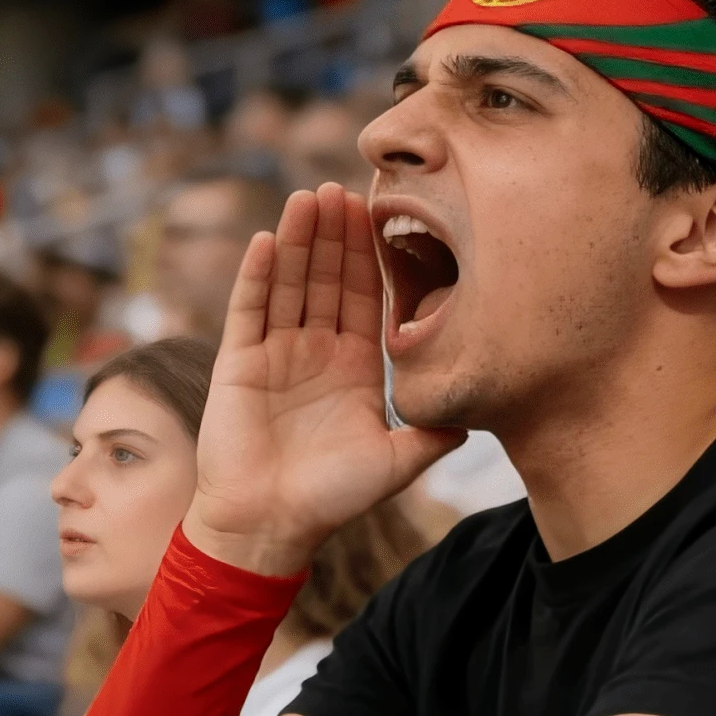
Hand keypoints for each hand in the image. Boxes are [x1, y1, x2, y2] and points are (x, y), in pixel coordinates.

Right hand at [185, 183, 464, 574]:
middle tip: (343, 187)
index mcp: (356, 367)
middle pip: (327, 280)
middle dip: (336, 235)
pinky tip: (267, 241)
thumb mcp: (396, 462)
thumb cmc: (333, 499)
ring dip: (297, 241)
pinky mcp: (238, 363)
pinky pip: (248, 310)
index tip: (379, 214)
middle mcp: (317, 352)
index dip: (371, 257)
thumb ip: (435, 435)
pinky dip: (257, 276)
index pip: (366, 298)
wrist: (271, 527)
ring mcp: (275, 354)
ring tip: (307, 198)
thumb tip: (478, 416)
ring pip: (288, 284)